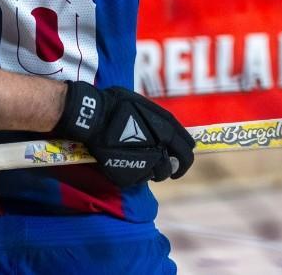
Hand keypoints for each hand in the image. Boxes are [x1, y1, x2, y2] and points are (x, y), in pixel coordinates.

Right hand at [53, 82, 194, 185]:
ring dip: (155, 170)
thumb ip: (160, 121)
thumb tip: (168, 129)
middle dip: (174, 167)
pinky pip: (139, 178)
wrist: (94, 118)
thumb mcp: (145, 105)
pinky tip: (128, 162)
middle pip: (176, 167)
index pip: (187, 150)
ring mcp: (145, 166)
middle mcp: (160, 151)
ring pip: (158, 175)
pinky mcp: (129, 176)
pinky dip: (136, 172)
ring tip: (143, 162)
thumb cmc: (117, 104)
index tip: (179, 155)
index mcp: (167, 132)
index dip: (185, 154)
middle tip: (169, 168)